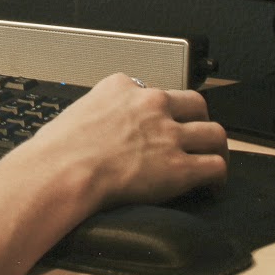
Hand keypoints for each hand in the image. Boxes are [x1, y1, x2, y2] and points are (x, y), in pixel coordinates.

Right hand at [25, 74, 228, 208]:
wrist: (62, 171)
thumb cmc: (56, 150)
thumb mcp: (75, 112)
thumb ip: (96, 114)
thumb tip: (93, 129)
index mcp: (122, 87)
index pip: (156, 91)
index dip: (162, 110)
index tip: (160, 123)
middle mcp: (151, 105)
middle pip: (196, 105)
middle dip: (198, 122)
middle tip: (194, 138)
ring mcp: (168, 135)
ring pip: (215, 133)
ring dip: (214, 148)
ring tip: (210, 160)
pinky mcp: (179, 167)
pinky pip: (216, 167)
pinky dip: (217, 178)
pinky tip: (211, 187)